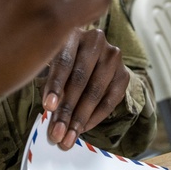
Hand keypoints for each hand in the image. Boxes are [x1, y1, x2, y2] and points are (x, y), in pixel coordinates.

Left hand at [41, 28, 129, 149]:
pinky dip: (95, 117)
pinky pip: (110, 100)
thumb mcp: (51, 62)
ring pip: (95, 91)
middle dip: (66, 109)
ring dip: (80, 118)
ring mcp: (113, 56)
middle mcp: (95, 40)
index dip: (55, 85)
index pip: (64, 61)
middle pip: (80, 78)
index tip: (47, 107)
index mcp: (73, 32)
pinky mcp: (123, 73)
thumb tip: (50, 109)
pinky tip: (82, 129)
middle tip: (56, 133)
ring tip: (67, 137)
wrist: (92, 57)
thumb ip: (51, 80)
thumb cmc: (62, 61)